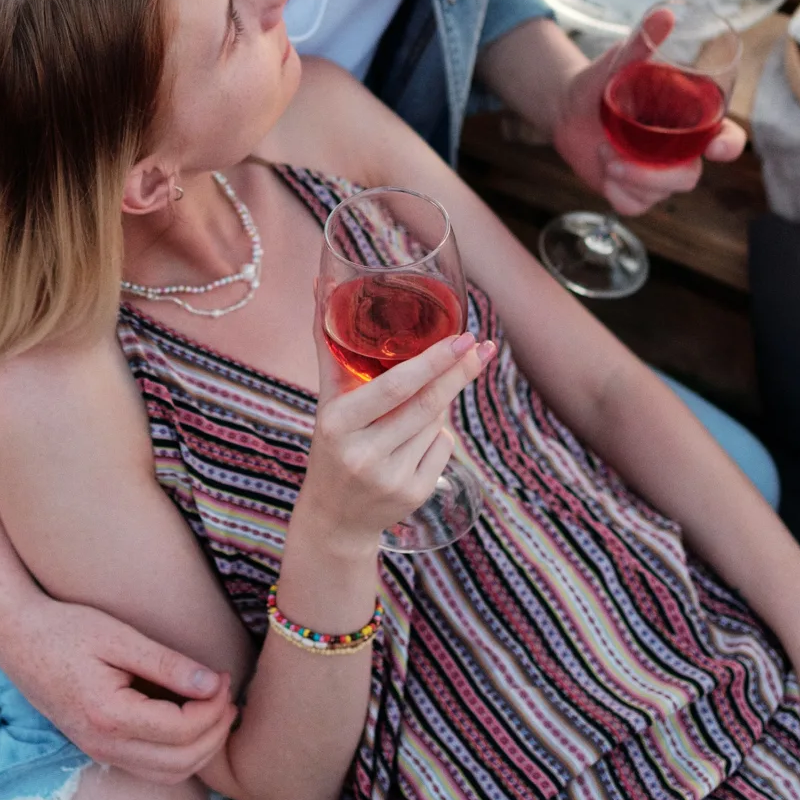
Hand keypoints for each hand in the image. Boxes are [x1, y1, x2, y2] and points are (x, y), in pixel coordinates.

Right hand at [0, 585, 236, 783]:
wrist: (18, 640)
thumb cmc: (65, 629)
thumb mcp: (118, 636)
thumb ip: (167, 663)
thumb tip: (213, 683)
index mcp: (109, 715)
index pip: (182, 729)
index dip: (214, 707)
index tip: (224, 676)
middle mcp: (104, 745)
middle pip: (182, 761)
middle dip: (216, 732)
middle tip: (228, 694)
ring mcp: (100, 752)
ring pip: (169, 774)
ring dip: (202, 749)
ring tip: (216, 709)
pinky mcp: (100, 749)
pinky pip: (152, 769)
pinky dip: (181, 755)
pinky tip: (191, 722)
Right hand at [296, 332, 483, 542]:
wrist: (334, 517)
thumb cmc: (333, 443)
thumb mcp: (327, 400)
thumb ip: (328, 344)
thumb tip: (319, 281)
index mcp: (337, 423)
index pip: (394, 387)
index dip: (432, 362)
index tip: (462, 337)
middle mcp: (363, 453)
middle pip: (426, 405)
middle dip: (458, 373)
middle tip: (480, 346)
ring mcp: (390, 478)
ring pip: (437, 425)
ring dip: (440, 406)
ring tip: (421, 403)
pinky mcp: (412, 495)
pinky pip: (443, 449)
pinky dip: (439, 436)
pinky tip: (416, 442)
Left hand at [550, 10, 745, 214]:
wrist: (567, 107)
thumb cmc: (603, 80)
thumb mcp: (619, 61)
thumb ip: (642, 42)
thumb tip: (665, 13)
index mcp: (690, 119)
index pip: (727, 137)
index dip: (730, 145)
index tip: (717, 147)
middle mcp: (681, 149)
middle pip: (690, 175)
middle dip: (658, 174)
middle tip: (617, 159)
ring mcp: (660, 174)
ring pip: (662, 192)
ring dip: (628, 177)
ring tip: (603, 152)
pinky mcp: (636, 191)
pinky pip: (636, 205)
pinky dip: (617, 192)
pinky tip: (604, 171)